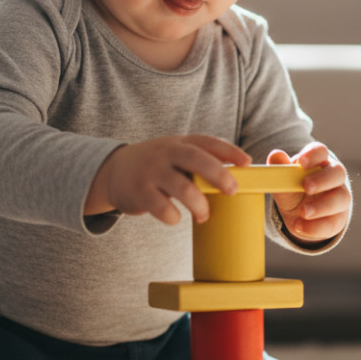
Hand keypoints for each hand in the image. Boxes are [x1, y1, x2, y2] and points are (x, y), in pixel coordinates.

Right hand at [86, 135, 251, 224]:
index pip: (207, 142)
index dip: (229, 151)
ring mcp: (151, 171)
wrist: (113, 171)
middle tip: (232, 190)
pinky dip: (172, 216)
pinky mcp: (139, 191)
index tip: (247, 163)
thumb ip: (198, 162)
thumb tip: (236, 181)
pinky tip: (174, 217)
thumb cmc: (156, 166)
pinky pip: (161, 207)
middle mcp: (165, 153)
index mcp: (179, 143)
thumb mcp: (174, 155)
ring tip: (204, 215)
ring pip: (182, 187)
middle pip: (196, 159)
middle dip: (218, 174)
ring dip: (198, 204)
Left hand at [268, 142, 350, 245]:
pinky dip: (316, 226)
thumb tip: (275, 155)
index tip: (301, 162)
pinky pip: (333, 222)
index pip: (321, 152)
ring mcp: (340, 197)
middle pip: (338, 172)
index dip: (313, 155)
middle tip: (306, 186)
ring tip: (303, 212)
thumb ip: (281, 170)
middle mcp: (334, 177)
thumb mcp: (284, 182)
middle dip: (322, 179)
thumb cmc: (293, 191)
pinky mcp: (339, 219)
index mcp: (319, 162)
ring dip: (322, 206)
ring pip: (341, 198)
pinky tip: (300, 226)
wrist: (299, 216)